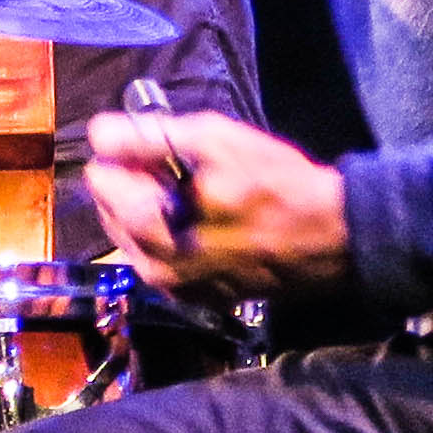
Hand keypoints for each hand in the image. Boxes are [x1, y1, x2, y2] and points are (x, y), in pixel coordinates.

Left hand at [86, 110, 349, 295]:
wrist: (334, 238)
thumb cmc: (276, 184)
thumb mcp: (213, 141)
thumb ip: (146, 136)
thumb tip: (97, 133)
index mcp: (146, 225)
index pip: (99, 179)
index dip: (125, 156)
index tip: (158, 148)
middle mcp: (150, 265)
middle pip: (111, 211)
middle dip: (133, 184)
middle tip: (176, 166)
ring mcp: (174, 288)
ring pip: (134, 237)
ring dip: (149, 210)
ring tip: (192, 191)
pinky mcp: (197, 298)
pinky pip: (162, 260)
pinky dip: (170, 237)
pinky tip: (203, 220)